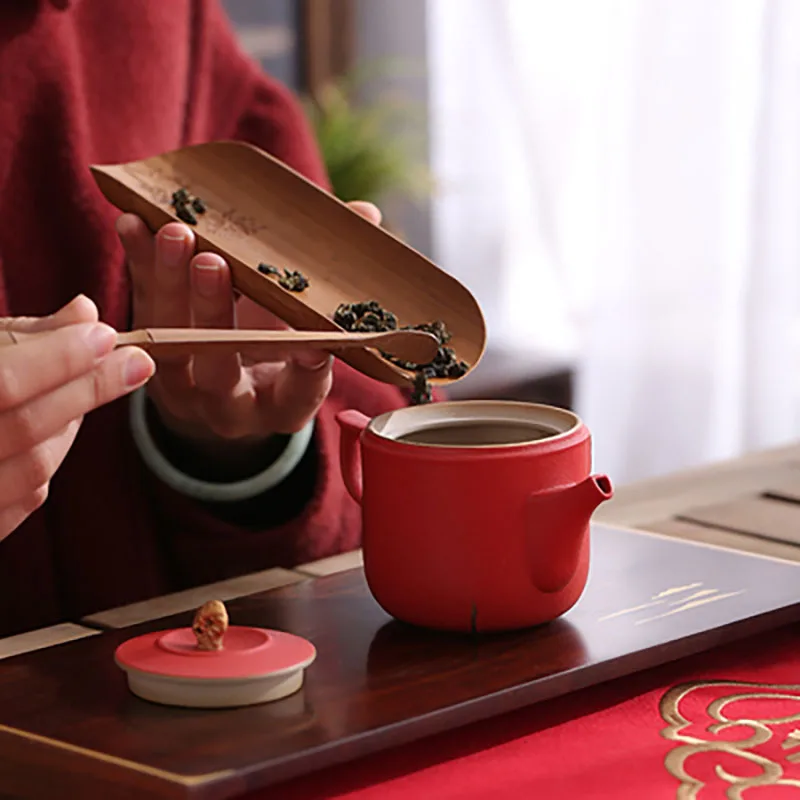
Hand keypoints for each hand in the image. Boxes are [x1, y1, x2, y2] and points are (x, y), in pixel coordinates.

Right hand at [0, 295, 154, 541]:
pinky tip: (58, 429)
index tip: (106, 334)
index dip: (59, 359)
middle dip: (88, 389)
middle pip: (27, 428)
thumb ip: (20, 336)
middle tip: (137, 361)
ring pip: (34, 471)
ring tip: (90, 387)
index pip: (1, 384)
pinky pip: (21, 502)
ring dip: (72, 425)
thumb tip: (86, 311)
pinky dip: (47, 462)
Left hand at [117, 201, 381, 472]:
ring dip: (169, 285)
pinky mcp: (149, 360)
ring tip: (176, 232)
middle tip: (214, 262)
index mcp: (282, 406)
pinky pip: (138, 315)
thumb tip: (365, 214)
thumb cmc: (278, 359)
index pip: (299, 393)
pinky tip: (133, 224)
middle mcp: (230, 405)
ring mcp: (183, 388)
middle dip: (215, 315)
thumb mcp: (309, 336)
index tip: (314, 345)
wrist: (222, 400)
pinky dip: (136, 269)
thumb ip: (334, 281)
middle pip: (219, 371)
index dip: (307, 372)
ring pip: (170, 343)